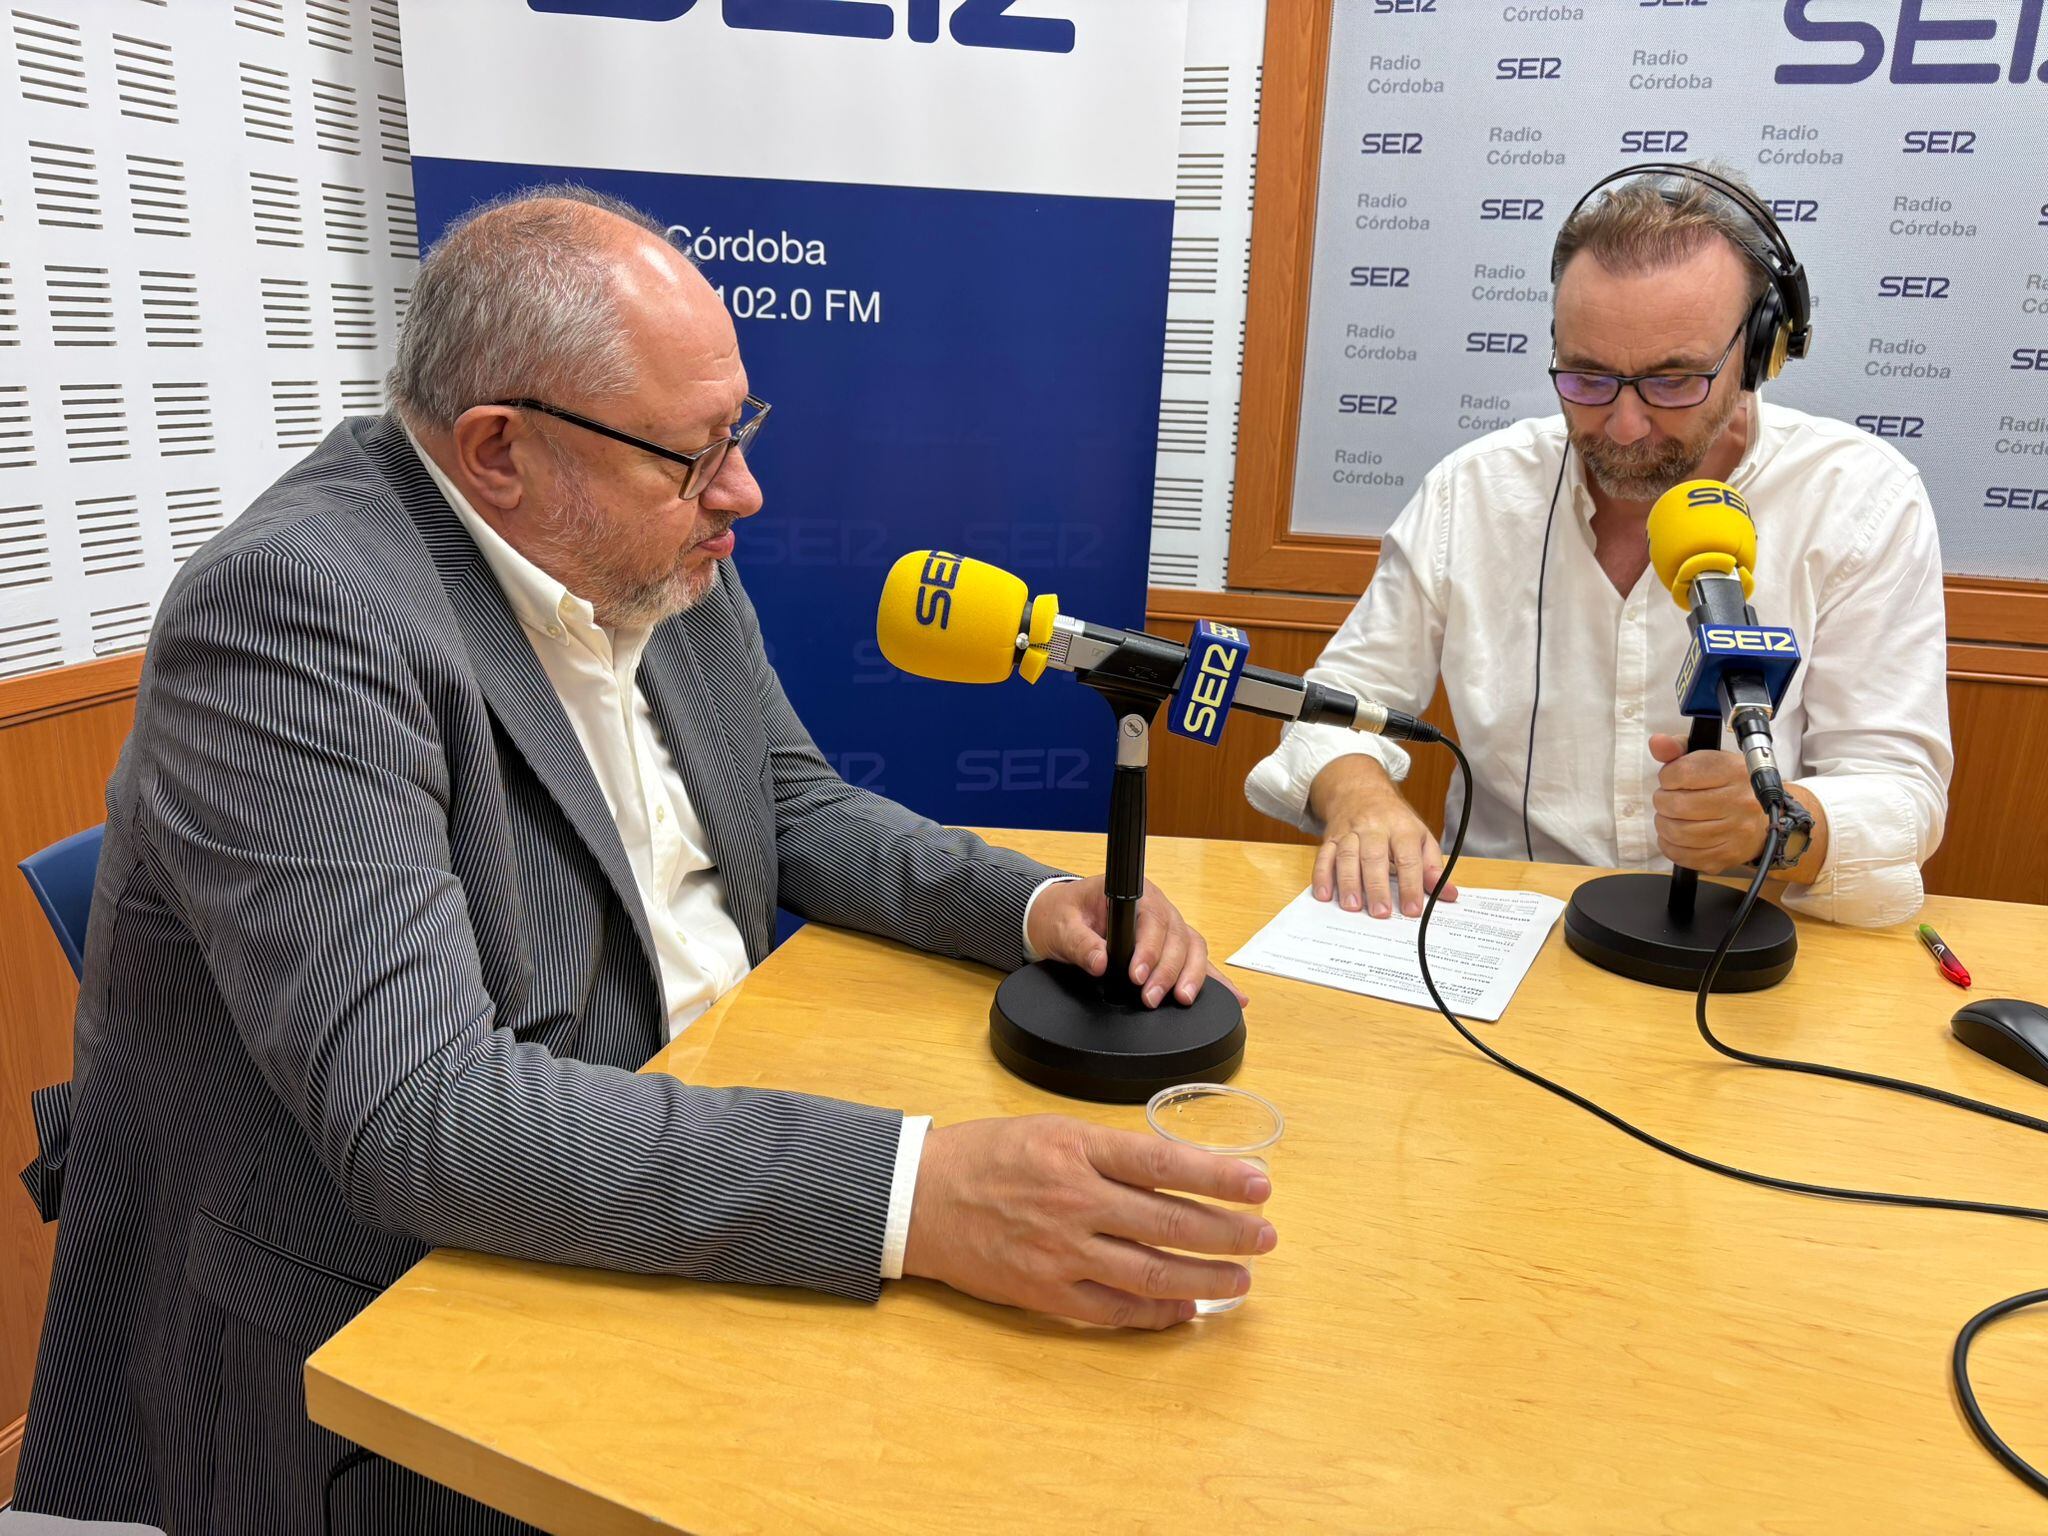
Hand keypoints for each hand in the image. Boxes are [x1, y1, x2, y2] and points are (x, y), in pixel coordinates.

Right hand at [902, 1116, 1276, 1328]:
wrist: (920, 1198)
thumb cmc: (986, 1156)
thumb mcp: (1050, 1130)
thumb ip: (1108, 1151)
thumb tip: (1174, 1171)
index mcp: (1077, 1149)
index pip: (1163, 1163)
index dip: (1218, 1176)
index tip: (1258, 1185)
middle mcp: (1074, 1200)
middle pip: (1169, 1221)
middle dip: (1228, 1231)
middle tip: (1265, 1236)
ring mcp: (1061, 1251)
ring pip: (1151, 1272)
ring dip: (1205, 1277)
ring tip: (1241, 1277)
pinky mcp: (1046, 1291)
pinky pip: (1113, 1310)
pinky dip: (1155, 1313)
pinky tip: (1185, 1309)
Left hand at [1025, 876, 1246, 1009]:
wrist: (1060, 916)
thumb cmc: (1063, 914)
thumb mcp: (1062, 926)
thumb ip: (1081, 943)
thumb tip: (1099, 961)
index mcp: (1135, 895)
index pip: (1152, 920)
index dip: (1150, 949)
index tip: (1138, 975)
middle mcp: (1157, 908)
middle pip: (1177, 937)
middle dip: (1168, 971)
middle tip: (1151, 998)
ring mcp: (1168, 928)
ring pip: (1193, 949)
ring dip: (1191, 977)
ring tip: (1183, 1001)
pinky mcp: (1170, 947)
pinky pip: (1198, 961)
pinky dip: (1216, 980)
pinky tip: (1235, 997)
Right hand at [1306, 756, 1456, 918]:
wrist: (1361, 791)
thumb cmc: (1395, 821)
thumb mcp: (1420, 837)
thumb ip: (1432, 867)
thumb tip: (1447, 894)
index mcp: (1402, 828)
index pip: (1408, 858)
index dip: (1411, 885)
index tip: (1412, 909)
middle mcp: (1374, 828)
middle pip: (1374, 857)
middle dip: (1377, 887)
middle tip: (1381, 913)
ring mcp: (1350, 832)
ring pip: (1347, 856)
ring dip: (1348, 882)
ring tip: (1352, 907)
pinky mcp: (1330, 838)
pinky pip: (1324, 856)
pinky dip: (1322, 875)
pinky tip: (1324, 895)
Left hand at [1648, 734, 1766, 871]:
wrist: (1763, 817)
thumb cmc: (1728, 785)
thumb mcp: (1707, 759)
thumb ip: (1677, 748)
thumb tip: (1657, 742)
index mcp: (1735, 770)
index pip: (1682, 772)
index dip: (1667, 777)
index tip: (1672, 779)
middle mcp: (1740, 801)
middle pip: (1677, 805)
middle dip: (1663, 801)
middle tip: (1669, 800)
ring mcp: (1736, 831)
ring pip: (1678, 832)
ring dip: (1664, 824)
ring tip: (1671, 817)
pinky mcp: (1728, 855)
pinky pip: (1683, 855)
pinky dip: (1671, 845)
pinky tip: (1676, 836)